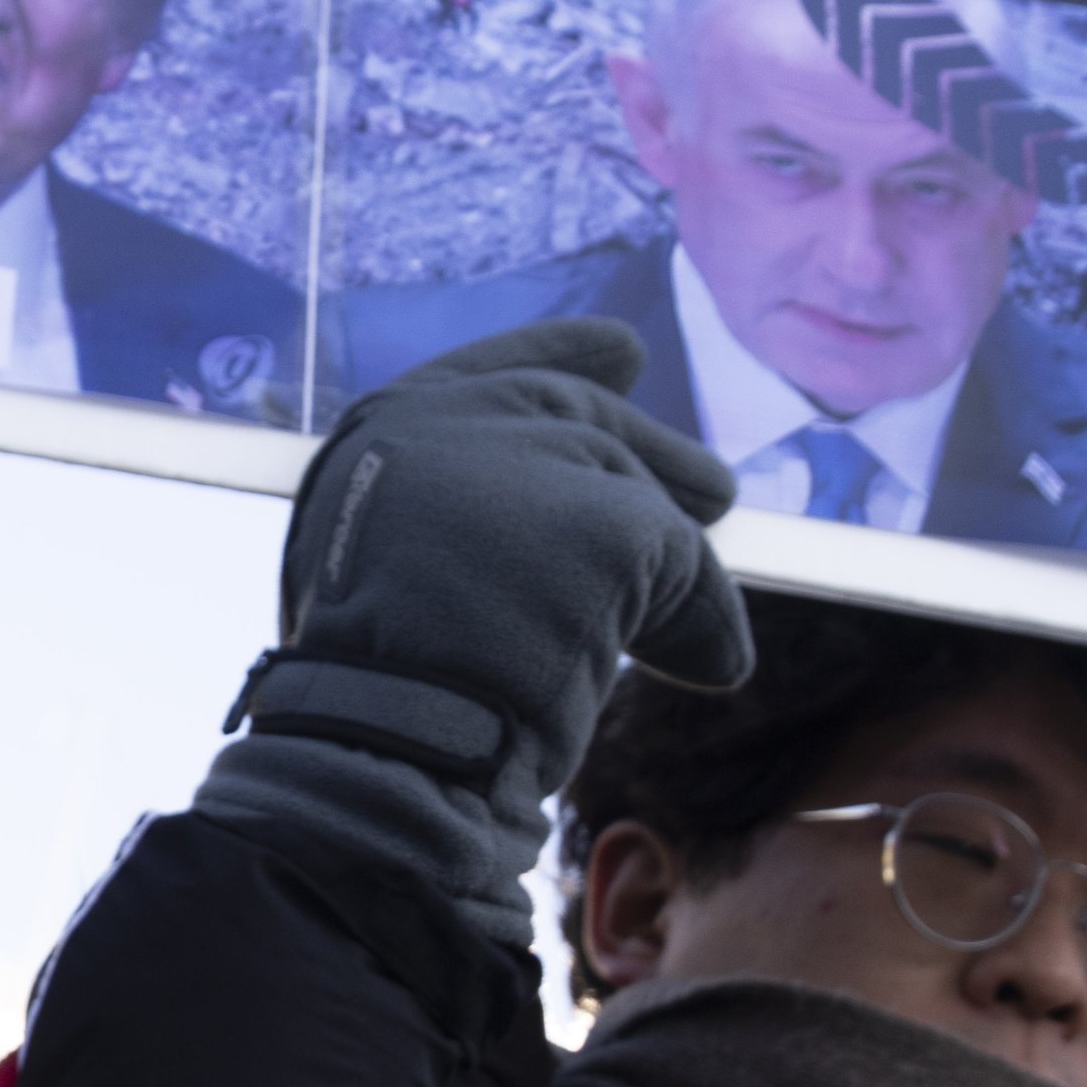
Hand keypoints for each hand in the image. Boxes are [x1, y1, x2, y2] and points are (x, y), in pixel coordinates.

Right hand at [244, 319, 750, 930]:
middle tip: (716, 490)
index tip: (625, 351)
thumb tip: (563, 551)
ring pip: (630, 497)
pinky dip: (703, 622)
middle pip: (580, 423)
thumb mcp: (384, 566)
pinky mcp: (607, 525)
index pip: (494, 371)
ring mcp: (527, 466)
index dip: (566, 356)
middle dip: (654, 456)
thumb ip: (453, 527)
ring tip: (707, 613)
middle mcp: (454, 424)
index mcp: (389, 431)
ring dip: (669, 560)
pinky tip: (714, 666)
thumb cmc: (369, 681)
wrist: (380, 735)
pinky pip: (684, 563)